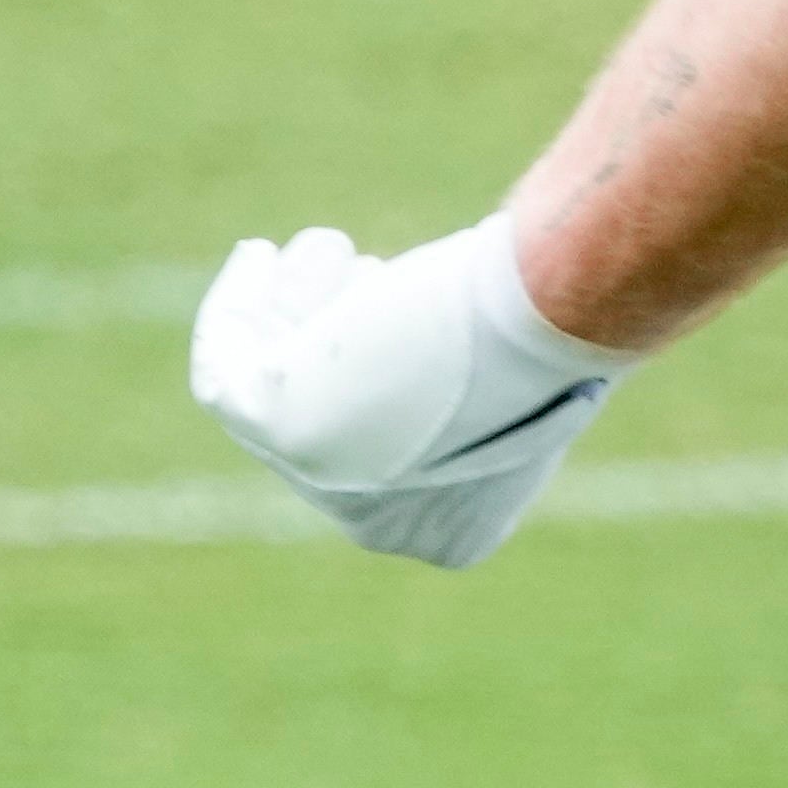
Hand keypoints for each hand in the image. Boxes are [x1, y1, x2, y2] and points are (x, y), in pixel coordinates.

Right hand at [188, 217, 635, 566]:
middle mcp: (386, 526)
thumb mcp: (541, 374)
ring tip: (338, 251)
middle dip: (343, 336)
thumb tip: (438, 349)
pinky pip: (227, 366)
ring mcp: (324, 482)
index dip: (380, 382)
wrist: (531, 336)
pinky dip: (235, 306)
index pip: (392, 464)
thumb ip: (490, 386)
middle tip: (370, 274)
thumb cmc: (559, 346)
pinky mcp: (269, 425)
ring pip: (285, 375)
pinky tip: (257, 256)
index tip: (384, 315)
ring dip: (306, 303)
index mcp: (455, 535)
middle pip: (333, 417)